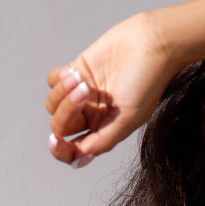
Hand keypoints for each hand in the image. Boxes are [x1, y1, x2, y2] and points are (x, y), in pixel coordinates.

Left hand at [45, 12, 176, 167]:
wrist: (151, 44)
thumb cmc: (146, 82)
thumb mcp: (128, 118)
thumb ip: (103, 141)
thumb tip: (78, 161)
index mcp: (104, 131)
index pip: (74, 150)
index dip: (61, 151)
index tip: (56, 142)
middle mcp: (92, 116)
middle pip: (61, 126)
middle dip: (67, 111)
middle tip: (85, 92)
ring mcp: (83, 94)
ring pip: (53, 104)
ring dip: (63, 92)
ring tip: (81, 78)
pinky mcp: (77, 71)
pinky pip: (54, 81)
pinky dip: (59, 79)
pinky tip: (76, 72)